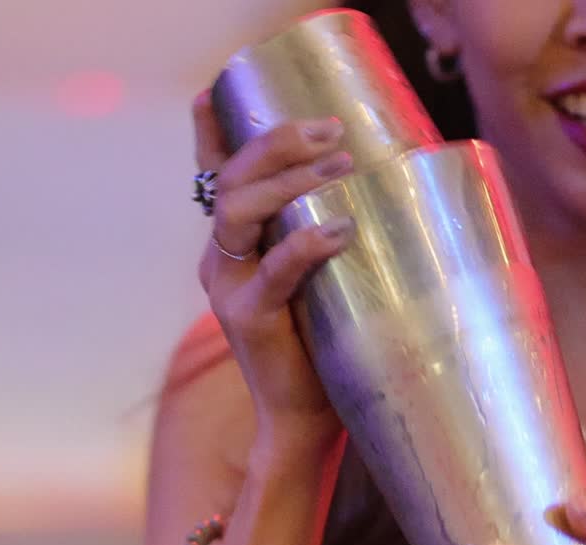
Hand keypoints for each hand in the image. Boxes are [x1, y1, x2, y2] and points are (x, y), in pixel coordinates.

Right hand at [191, 90, 353, 456]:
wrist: (306, 415)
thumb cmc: (324, 338)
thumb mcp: (319, 274)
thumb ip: (323, 232)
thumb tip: (375, 183)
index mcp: (233, 244)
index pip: (216, 176)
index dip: (210, 131)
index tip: (212, 89)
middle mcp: (221, 258)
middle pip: (231, 180)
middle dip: (277, 143)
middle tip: (332, 130)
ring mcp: (229, 286)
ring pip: (240, 211)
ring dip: (291, 180)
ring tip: (341, 166)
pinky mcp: (249, 316)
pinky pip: (273, 267)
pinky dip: (307, 243)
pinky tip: (341, 229)